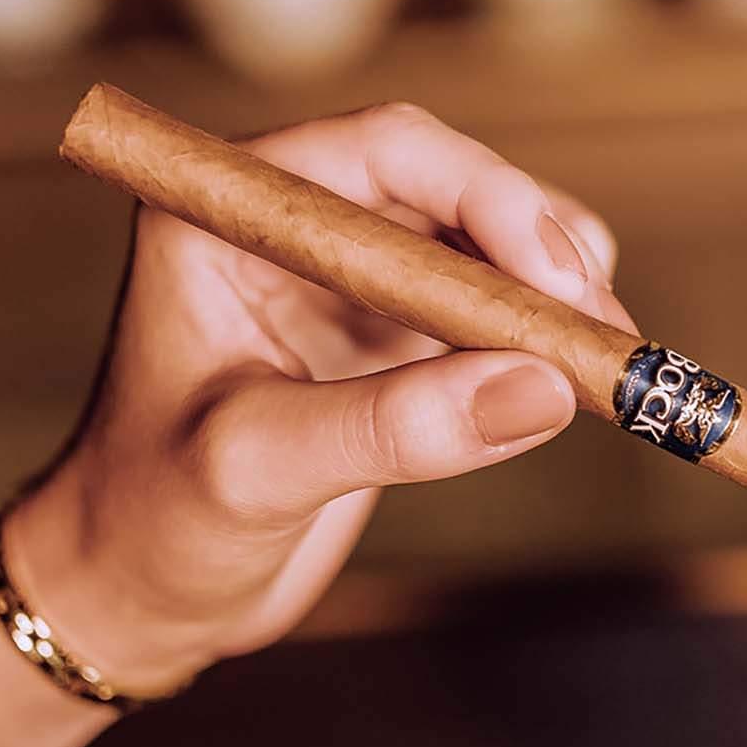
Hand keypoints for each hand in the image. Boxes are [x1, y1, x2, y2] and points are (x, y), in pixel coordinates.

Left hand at [7, 102, 633, 689]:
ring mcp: (351, 281)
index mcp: (227, 212)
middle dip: (542, 252)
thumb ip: (393, 427)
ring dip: (560, 296)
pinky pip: (495, 313)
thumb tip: (542, 390)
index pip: (384, 150)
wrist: (139, 596)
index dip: (487, 194)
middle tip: (603, 336)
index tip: (557, 279)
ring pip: (490, 245)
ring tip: (607, 372)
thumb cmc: (156, 524)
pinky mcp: (394, 341)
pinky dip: (546, 343)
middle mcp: (297, 225)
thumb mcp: (261, 470)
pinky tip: (574, 392)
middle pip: (456, 187)